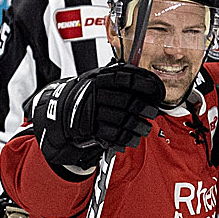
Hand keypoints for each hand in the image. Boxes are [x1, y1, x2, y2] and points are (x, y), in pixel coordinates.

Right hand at [32, 65, 163, 173]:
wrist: (64, 111)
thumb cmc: (87, 95)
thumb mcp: (99, 79)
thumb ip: (119, 78)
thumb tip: (147, 82)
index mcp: (100, 78)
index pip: (126, 78)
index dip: (144, 84)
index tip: (155, 90)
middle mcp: (96, 93)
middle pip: (128, 102)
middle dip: (145, 109)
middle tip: (152, 112)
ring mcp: (92, 111)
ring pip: (123, 120)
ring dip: (138, 126)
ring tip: (145, 128)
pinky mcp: (90, 128)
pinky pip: (113, 135)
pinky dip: (126, 139)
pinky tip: (132, 139)